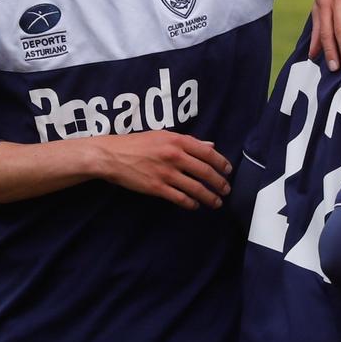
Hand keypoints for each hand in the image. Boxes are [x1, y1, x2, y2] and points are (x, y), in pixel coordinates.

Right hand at [93, 131, 230, 208]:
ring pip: (196, 188)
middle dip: (219, 183)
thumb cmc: (137, 144)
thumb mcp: (163, 136)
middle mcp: (175, 156)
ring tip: (216, 202)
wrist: (112, 156)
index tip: (228, 171)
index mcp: (178, 141)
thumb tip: (210, 146)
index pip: (208, 153)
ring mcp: (166, 173)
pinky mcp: (157, 188)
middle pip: (205, 172)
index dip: (222, 164)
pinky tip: (195, 205)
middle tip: (226, 190)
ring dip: (209, 197)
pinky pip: (180, 198)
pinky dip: (191, 203)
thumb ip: (188, 141)